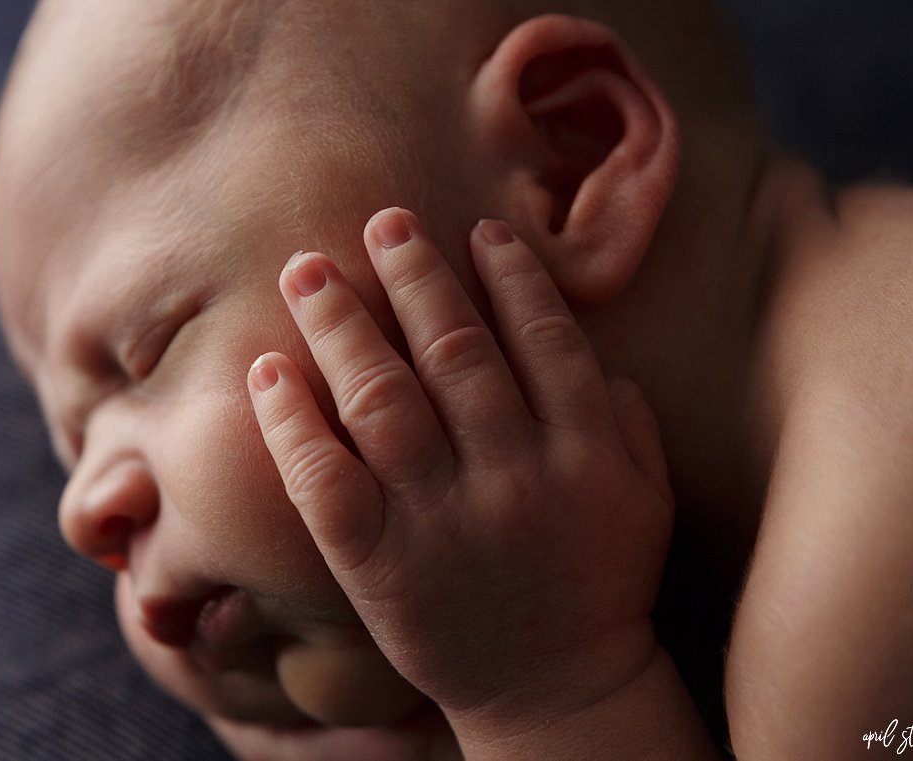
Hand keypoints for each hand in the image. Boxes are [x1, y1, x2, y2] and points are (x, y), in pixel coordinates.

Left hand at [247, 209, 674, 738]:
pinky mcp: (380, 565)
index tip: (477, 231)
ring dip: (343, 324)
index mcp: (585, 454)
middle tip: (381, 221)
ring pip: (384, 399)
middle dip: (414, 276)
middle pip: (455, 352)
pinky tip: (266, 370)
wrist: (554, 690)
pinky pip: (325, 481)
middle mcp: (514, 476)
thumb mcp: (645, 500)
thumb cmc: (599, 584)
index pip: (545, 339)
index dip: (510, 277)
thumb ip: (630, 421)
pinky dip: (291, 422)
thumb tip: (593, 351)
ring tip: (308, 270)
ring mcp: (443, 521)